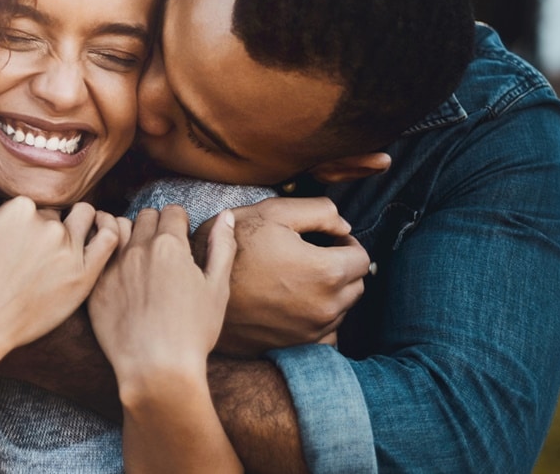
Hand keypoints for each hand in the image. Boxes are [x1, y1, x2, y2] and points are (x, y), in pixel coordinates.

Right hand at [0, 173, 119, 364]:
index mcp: (19, 207)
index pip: (30, 205)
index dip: (20, 223)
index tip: (12, 245)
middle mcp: (46, 224)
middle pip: (56, 213)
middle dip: (45, 228)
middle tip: (32, 256)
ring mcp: (67, 250)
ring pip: (85, 219)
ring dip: (77, 224)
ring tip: (64, 245)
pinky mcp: (84, 275)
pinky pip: (109, 239)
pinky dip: (108, 230)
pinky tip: (99, 236)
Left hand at [89, 205, 236, 386]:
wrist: (156, 369)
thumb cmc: (193, 332)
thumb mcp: (218, 288)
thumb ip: (222, 247)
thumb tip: (227, 216)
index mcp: (170, 246)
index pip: (172, 211)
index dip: (180, 222)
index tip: (182, 237)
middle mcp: (138, 250)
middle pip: (145, 216)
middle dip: (156, 225)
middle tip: (164, 249)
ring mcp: (113, 267)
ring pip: (117, 229)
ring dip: (129, 235)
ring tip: (139, 256)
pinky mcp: (95, 287)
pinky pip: (98, 257)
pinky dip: (108, 258)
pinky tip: (121, 276)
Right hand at [212, 197, 370, 355]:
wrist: (197, 291)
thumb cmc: (233, 249)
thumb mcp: (272, 213)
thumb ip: (319, 211)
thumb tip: (344, 226)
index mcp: (326, 271)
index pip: (361, 257)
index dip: (345, 243)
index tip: (326, 240)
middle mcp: (326, 306)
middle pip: (356, 285)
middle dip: (341, 268)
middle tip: (311, 256)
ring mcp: (311, 331)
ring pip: (341, 309)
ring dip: (330, 293)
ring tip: (297, 278)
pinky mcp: (296, 347)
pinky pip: (325, 334)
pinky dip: (318, 319)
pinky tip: (294, 305)